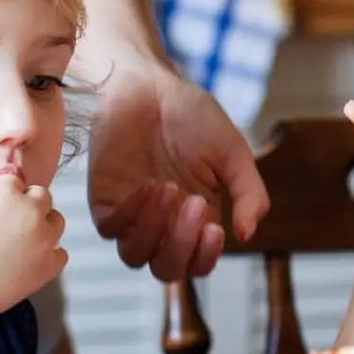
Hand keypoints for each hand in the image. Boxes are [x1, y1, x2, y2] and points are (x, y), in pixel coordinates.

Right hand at [0, 175, 67, 321]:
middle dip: (29, 207)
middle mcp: (30, 209)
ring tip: (22, 243)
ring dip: (43, 228)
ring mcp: (43, 237)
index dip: (6, 196)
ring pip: (56, 221)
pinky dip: (50, 256)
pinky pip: (61, 254)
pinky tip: (32, 261)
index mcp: (6, 191)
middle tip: (12, 225)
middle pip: (42, 197)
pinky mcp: (48, 264)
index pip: (17, 182)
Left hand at [88, 63, 268, 280]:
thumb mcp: (233, 152)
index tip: (216, 229)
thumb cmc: (191, 115)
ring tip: (168, 188)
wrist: (147, 85)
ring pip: (135, 256)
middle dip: (181, 244)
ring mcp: (131, 215)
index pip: (198, 263)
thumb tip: (247, 234)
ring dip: (155, 230)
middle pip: (166, 269)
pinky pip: (111, 229)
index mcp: (197, 219)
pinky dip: (130, 214)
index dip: (206, 257)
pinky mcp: (105, 201)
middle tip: (194, 203)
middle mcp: (163, 224)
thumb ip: (249, 193)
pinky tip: (146, 186)